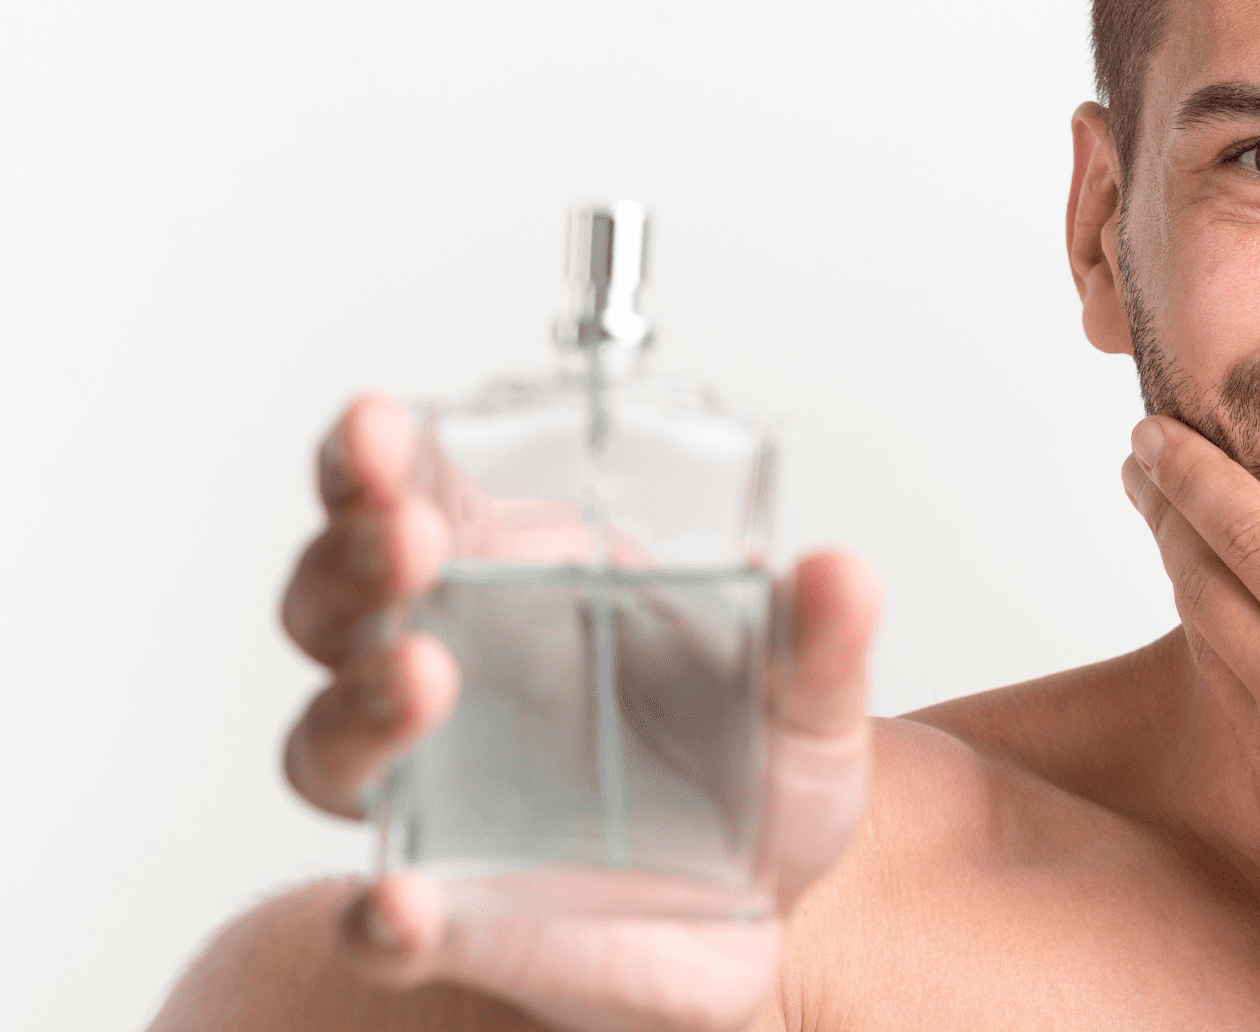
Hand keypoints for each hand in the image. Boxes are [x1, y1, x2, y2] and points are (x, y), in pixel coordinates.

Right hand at [280, 394, 877, 1030]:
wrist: (759, 919)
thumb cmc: (749, 781)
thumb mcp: (806, 702)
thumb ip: (819, 642)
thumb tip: (843, 572)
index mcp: (514, 587)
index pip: (409, 497)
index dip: (370, 459)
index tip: (378, 424)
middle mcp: (442, 677)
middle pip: (335, 603)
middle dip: (358, 559)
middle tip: (411, 541)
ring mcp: (433, 798)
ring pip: (328, 744)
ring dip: (361, 705)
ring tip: (424, 678)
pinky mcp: (446, 919)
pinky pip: (379, 925)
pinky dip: (376, 919)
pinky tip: (398, 907)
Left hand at [1121, 415, 1259, 1028]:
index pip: (1251, 533)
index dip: (1195, 473)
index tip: (1158, 429)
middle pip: (1197, 575)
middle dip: (1166, 506)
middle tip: (1147, 455)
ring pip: (1197, 636)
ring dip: (1177, 570)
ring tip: (1169, 520)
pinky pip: (1218, 696)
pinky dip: (1207, 642)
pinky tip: (1218, 622)